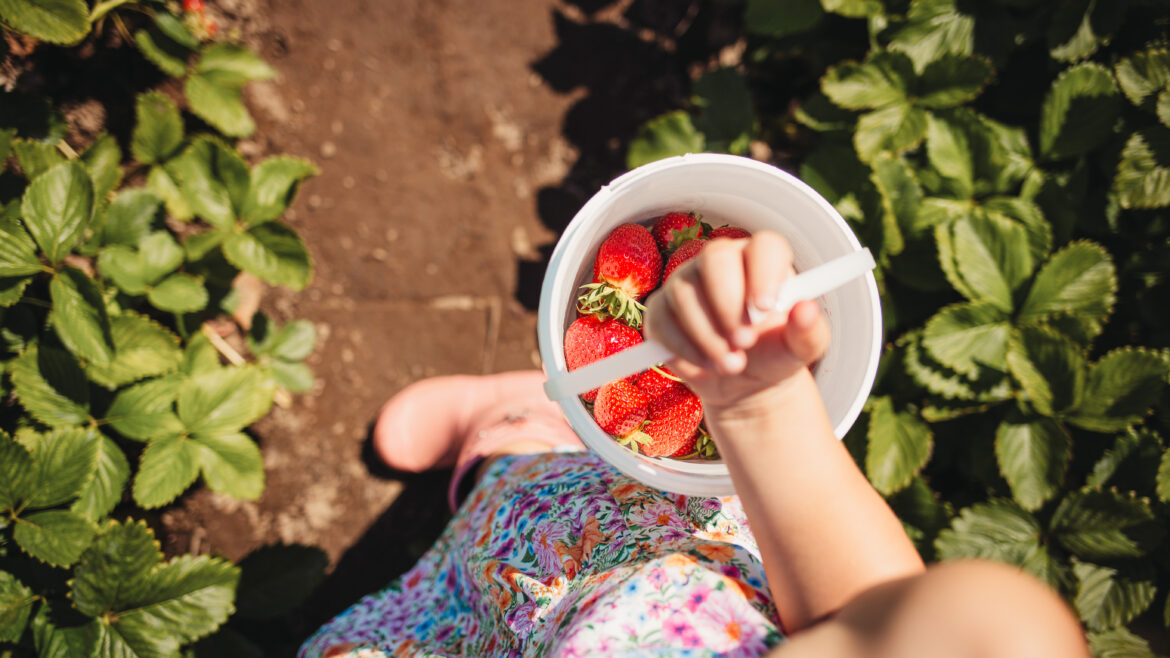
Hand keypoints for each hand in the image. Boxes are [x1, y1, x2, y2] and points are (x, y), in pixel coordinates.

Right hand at [642, 231, 829, 413]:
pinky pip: (662, 320)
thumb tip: (807, 309)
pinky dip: (684, 348)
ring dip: (708, 335)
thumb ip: (809, 331)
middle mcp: (721, 261)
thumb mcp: (800, 349)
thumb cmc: (774, 354)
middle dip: (728, 304)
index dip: (763, 273)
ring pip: (685, 292)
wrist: (742, 381)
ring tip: (733, 364)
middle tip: (744, 342)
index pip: (763, 246)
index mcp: (762, 260)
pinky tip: (706, 364)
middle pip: (715, 257)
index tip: (766, 310)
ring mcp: (686, 282)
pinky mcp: (661, 309)